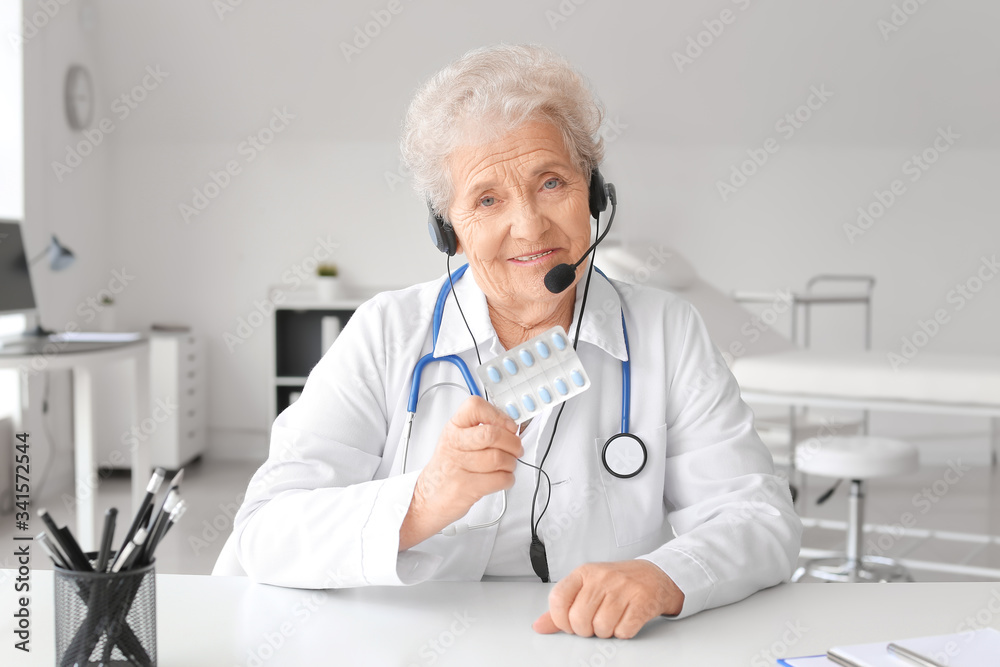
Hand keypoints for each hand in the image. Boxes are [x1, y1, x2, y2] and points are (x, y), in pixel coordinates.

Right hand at [399, 396, 521, 549]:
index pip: (476, 407)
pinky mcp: (465, 487)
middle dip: (512, 443)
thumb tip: (511, 426)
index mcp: (454, 428)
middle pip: (492, 434)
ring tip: (507, 465)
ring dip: (511, 463)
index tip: (508, 426)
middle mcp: (454, 443)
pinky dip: (508, 479)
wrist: (428, 497)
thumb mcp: (457, 441)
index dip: (498, 415)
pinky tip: (502, 478)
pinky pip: (499, 479)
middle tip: (516, 448)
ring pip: (499, 458)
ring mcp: (458, 465)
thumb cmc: (447, 468)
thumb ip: (481, 430)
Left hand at [532, 560, 684, 638]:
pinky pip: (623, 631)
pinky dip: (623, 632)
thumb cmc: (617, 583)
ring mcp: (623, 588)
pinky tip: (625, 620)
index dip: (561, 619)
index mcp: (584, 572)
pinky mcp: (642, 601)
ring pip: (601, 627)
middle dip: (585, 630)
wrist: (654, 576)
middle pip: (579, 619)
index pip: (558, 598)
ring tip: (611, 621)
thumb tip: (539, 626)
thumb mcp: (587, 587)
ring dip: (605, 632)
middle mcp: (602, 577)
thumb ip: (562, 607)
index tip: (569, 623)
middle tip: (594, 623)